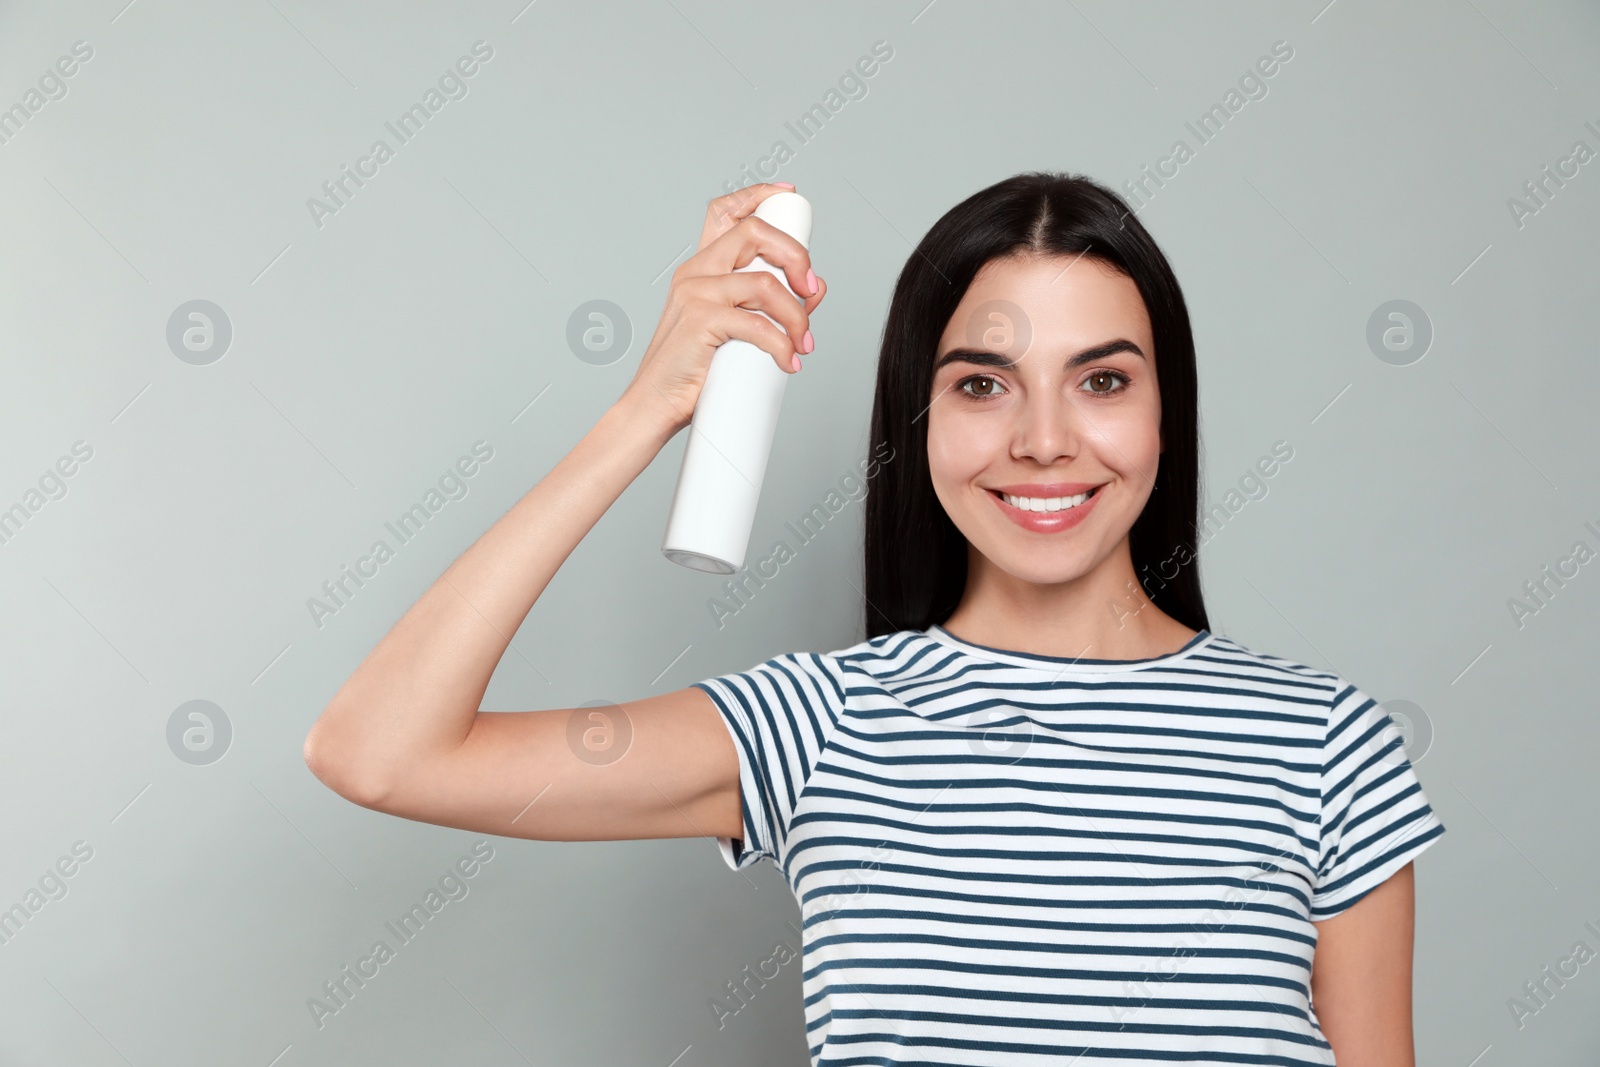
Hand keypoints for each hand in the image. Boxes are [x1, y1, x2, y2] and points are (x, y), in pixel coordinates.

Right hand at [621, 183, 826, 437]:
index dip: (758, 195)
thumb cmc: (691, 372)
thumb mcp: (735, 331)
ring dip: (797, 316)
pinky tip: (788, 363)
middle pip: (754, 232)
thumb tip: (816, 289)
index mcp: (700, 268)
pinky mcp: (700, 320)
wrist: (654, 406)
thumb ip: (770, 305)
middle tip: (811, 290)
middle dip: (796, 255)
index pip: (724, 212)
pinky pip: (758, 325)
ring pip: (765, 283)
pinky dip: (782, 346)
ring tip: (804, 344)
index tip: (788, 194)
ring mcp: (696, 293)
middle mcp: (695, 272)